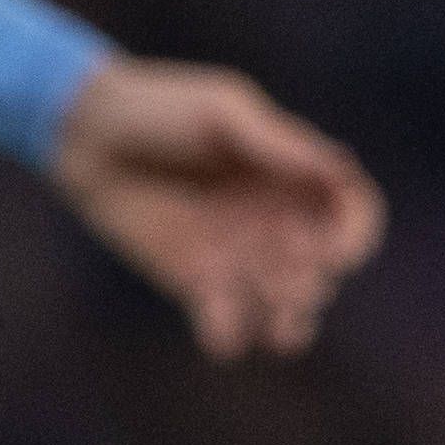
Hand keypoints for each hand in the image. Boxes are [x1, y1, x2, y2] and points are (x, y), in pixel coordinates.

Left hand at [48, 56, 387, 359]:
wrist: (89, 133)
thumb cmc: (161, 107)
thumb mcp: (224, 114)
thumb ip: (280, 145)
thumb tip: (344, 168)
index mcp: (294, 173)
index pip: (352, 212)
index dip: (355, 235)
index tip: (334, 250)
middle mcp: (275, 218)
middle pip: (323, 268)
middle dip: (314, 280)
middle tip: (286, 275)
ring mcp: (238, 255)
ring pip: (285, 307)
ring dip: (289, 321)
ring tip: (277, 326)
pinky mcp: (196, 283)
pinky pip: (228, 325)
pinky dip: (231, 336)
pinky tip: (219, 332)